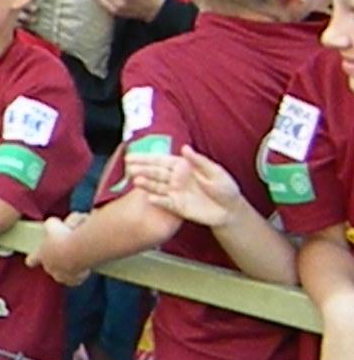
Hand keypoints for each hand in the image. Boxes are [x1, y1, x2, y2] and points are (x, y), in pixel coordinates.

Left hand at [27, 216, 89, 285]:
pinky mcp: (74, 280)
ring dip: (68, 269)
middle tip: (64, 254)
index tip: (31, 261)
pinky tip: (84, 268)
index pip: (32, 260)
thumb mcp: (53, 224)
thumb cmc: (63, 237)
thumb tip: (52, 224)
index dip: (33, 259)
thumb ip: (50, 225)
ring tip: (75, 261)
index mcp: (42, 255)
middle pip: (50, 267)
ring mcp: (61, 276)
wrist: (78, 251)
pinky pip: (76, 279)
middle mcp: (50, 268)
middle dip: (56, 261)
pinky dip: (80, 274)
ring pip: (63, 274)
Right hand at [126, 144, 241, 227]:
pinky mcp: (176, 206)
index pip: (161, 160)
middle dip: (141, 169)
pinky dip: (156, 200)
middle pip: (154, 172)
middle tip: (129, 168)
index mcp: (183, 167)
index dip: (146, 158)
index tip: (131, 157)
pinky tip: (149, 198)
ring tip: (136, 181)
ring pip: (156, 186)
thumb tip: (184, 148)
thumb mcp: (215, 172)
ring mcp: (174, 192)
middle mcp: (175, 178)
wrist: (230, 211)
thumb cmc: (225, 188)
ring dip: (145, 183)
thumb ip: (199, 161)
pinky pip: (163, 202)